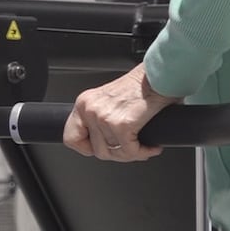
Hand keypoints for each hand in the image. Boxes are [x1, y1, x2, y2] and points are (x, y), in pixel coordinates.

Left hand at [62, 63, 179, 161]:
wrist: (157, 76)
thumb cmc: (139, 85)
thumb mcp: (108, 100)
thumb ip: (99, 118)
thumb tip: (105, 143)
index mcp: (84, 103)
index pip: (71, 138)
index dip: (87, 149)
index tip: (101, 149)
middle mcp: (90, 110)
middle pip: (96, 150)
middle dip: (116, 154)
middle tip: (130, 149)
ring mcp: (104, 118)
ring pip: (113, 153)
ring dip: (131, 154)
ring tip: (142, 147)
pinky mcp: (121, 125)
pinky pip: (130, 151)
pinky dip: (143, 152)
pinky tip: (151, 147)